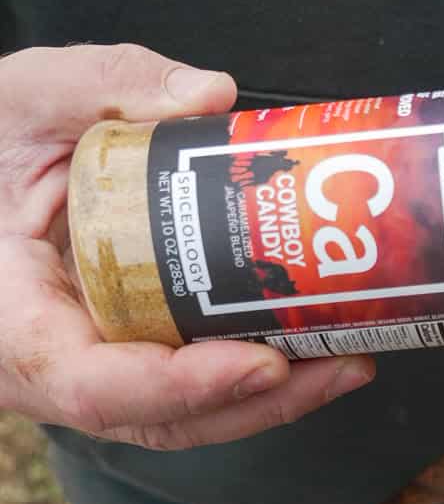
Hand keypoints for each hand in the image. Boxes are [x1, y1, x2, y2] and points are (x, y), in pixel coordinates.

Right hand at [0, 43, 373, 448]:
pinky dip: (254, 372)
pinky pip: (192, 381)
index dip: (185, 386)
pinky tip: (315, 341)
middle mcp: (55, 368)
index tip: (262, 364)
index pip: (99, 387)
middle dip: (264, 402)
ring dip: (275, 398)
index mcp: (16, 327)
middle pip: (167, 418)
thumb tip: (209, 95)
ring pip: (188, 413)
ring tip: (351, 358)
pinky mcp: (128, 352)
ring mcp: (95, 368)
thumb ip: (105, 84)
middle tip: (345, 362)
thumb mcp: (22, 99)